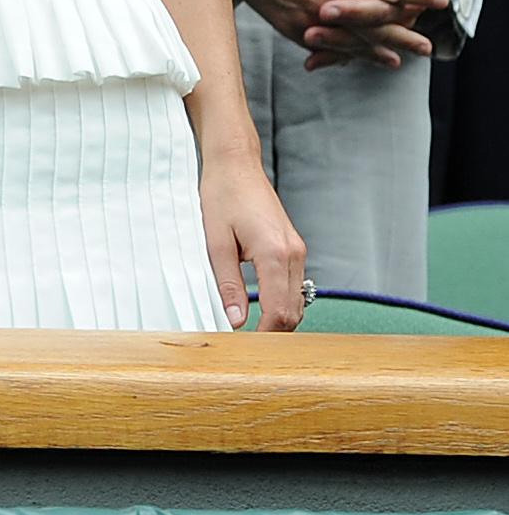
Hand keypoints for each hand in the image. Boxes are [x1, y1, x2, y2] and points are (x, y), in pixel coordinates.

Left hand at [200, 147, 307, 330]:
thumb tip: (235, 322)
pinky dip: (282, 300)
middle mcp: (294, 253)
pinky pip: (294, 283)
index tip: (247, 351)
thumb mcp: (215, 242)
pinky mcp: (294, 246)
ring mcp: (297, 249)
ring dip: (279, 317)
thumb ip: (228, 284)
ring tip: (252, 330)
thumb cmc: (222, 194)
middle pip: (293, 310)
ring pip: (297, 299)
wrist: (235, 163)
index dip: (265, 337)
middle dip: (274, 333)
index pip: (279, 311)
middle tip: (247, 347)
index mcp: (275, 253)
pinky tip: (261, 306)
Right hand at [232, 0, 445, 69]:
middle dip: (410, 27)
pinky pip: (336, 47)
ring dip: (392, 46)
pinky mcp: (300, 31)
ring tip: (417, 51)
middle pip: (380, 15)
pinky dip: (361, 55)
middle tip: (433, 39)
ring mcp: (316, 17)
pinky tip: (382, 58)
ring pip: (361, 37)